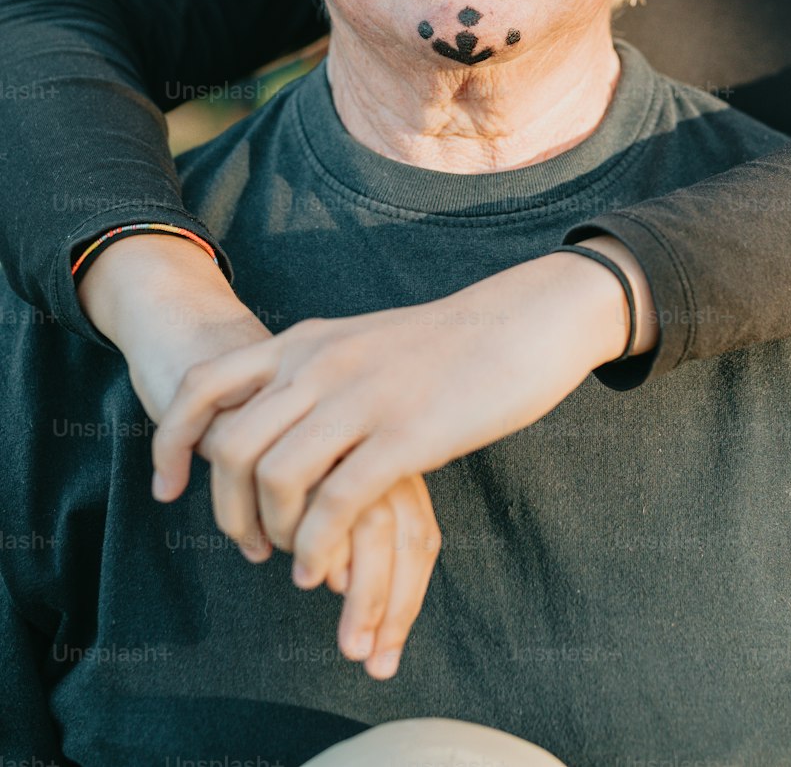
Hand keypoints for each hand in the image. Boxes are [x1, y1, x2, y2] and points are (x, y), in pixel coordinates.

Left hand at [78, 232, 441, 672]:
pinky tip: (319, 568)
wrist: (522, 322)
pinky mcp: (406, 435)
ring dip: (271, 533)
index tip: (169, 490)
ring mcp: (361, 398)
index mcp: (304, 342)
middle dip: (225, 509)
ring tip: (291, 562)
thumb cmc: (446, 343)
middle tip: (247, 545)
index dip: (171, 441)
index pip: (204, 385)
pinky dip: (315, 547)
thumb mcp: (360, 341)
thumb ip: (314, 370)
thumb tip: (272, 415)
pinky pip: (334, 503)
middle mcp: (319, 365)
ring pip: (274, 476)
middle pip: (230, 445)